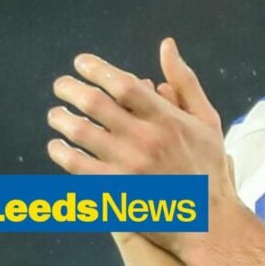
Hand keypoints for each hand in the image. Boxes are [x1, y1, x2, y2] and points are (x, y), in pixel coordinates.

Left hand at [46, 37, 233, 255]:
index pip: (123, 84)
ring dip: (61, 118)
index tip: (81, 63)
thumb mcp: (206, 118)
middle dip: (70, 89)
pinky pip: (78, 167)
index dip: (97, 69)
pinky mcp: (116, 191)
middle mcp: (145, 139)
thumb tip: (166, 45)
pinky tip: (57, 146)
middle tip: (60, 85)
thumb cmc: (208, 165)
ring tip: (55, 113)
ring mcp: (128, 166)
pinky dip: (62, 153)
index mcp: (166, 118)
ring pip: (81, 133)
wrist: (209, 220)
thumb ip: (184, 81)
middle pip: (95, 104)